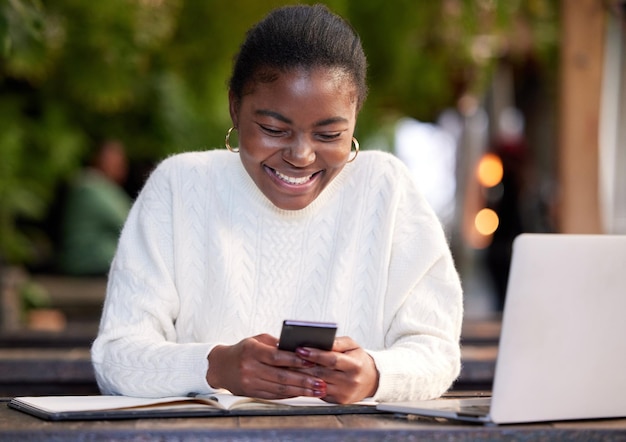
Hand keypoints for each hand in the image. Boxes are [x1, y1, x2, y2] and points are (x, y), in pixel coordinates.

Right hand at [206, 334, 326, 398]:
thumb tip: (299, 349)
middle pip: (281, 376)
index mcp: (252, 351)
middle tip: (321, 382)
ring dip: (301, 390)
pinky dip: (291, 395)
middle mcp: (250, 368)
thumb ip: (277, 344)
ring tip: (317, 390)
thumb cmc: (244, 350)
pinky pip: (274, 395)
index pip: (277, 357)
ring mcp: (250, 383)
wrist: (220, 366)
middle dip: (304, 380)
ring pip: (280, 388)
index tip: (312, 361)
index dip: (295, 360)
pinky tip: (303, 393)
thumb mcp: (257, 340)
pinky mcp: (252, 393)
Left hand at [294, 336, 378, 403]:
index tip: (300, 349)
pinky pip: (318, 392)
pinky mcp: (337, 401)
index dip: (315, 355)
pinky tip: (297, 377)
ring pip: (316, 384)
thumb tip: (320, 340)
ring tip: (287, 366)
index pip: (331, 359)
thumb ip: (337, 342)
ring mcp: (343, 393)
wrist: (371, 380)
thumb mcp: (352, 346)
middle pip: (321, 373)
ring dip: (300, 375)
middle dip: (302, 365)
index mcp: (355, 365)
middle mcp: (350, 381)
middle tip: (287, 357)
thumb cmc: (358, 360)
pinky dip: (306, 384)